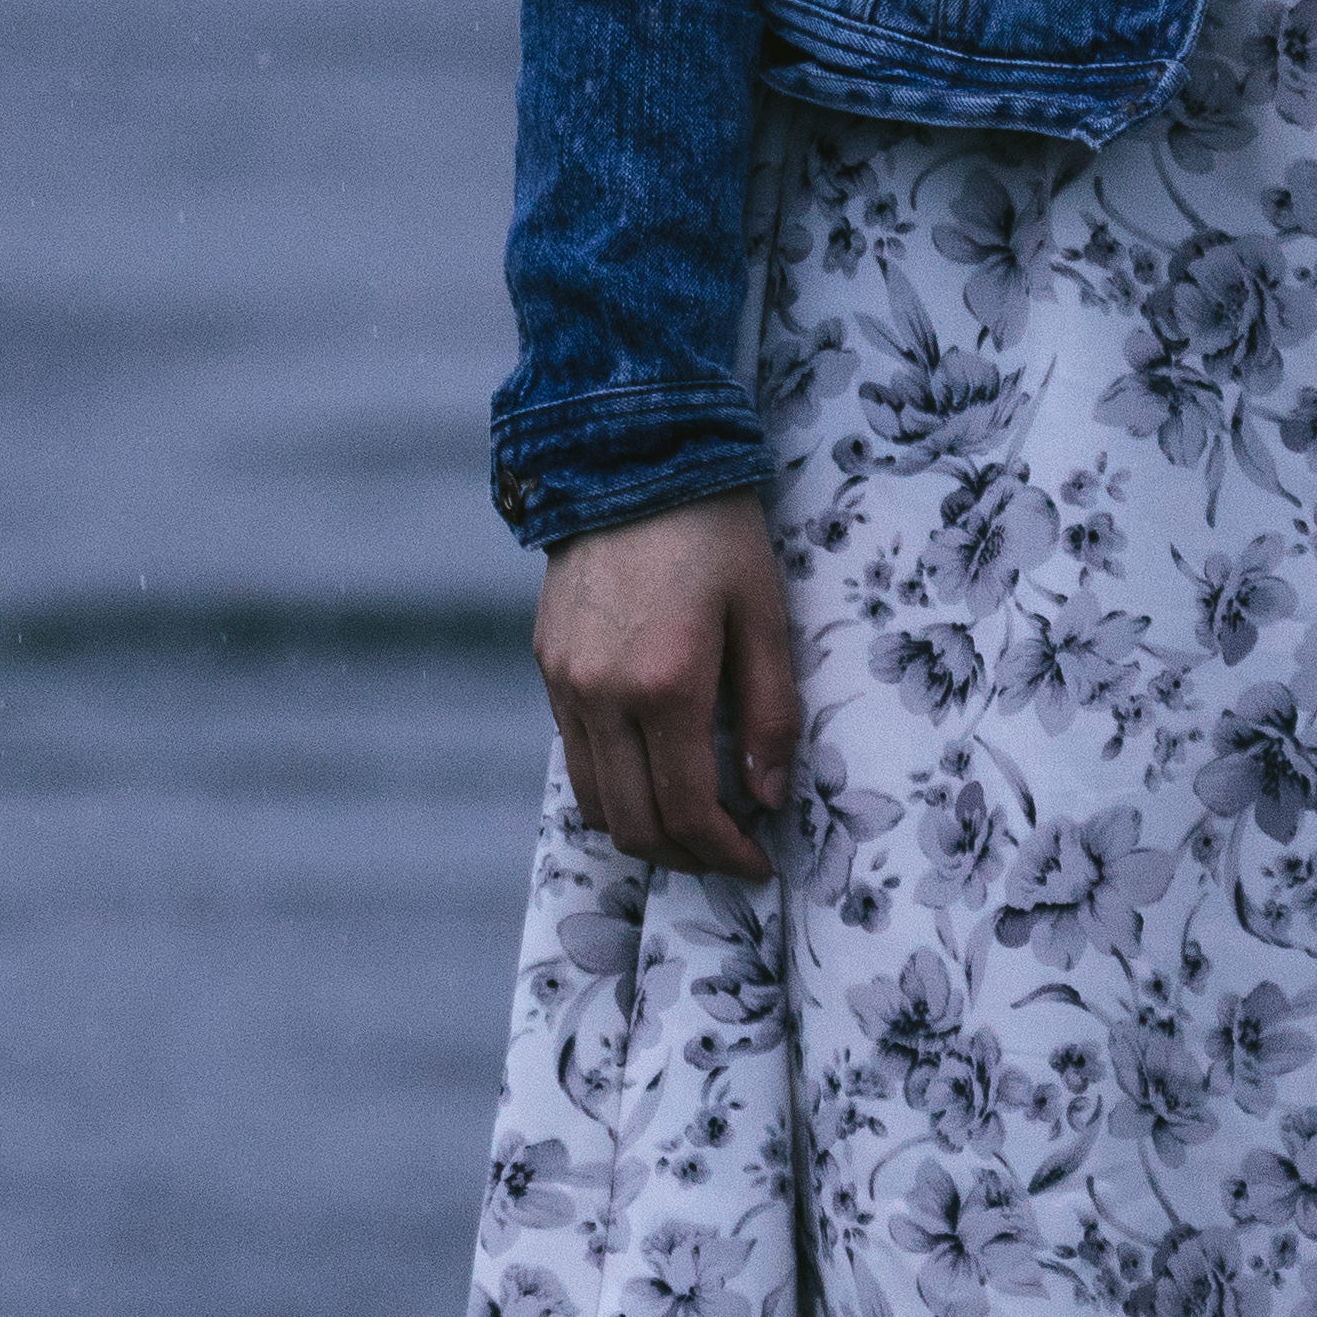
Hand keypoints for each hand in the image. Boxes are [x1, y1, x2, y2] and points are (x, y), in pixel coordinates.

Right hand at [535, 492, 798, 881]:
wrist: (627, 454)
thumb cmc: (713, 530)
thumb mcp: (763, 613)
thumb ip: (770, 712)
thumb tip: (767, 796)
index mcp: (664, 685)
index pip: (688, 810)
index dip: (725, 854)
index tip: (758, 862)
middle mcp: (601, 694)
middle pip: (632, 822)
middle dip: (684, 856)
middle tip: (727, 852)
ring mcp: (564, 682)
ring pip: (592, 798)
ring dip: (642, 828)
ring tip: (690, 821)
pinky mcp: (547, 664)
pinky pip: (574, 751)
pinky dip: (612, 781)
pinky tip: (652, 764)